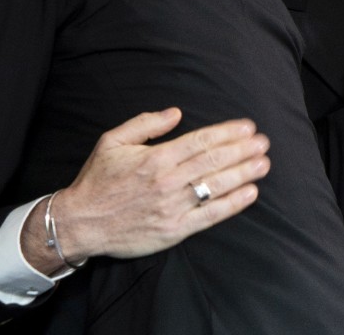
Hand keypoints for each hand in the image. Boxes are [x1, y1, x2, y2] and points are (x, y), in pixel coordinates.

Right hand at [22, 108, 269, 272]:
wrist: (80, 223)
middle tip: (264, 142)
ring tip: (264, 163)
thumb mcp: (113, 141)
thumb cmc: (98, 180)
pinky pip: (210, 215)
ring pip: (216, 187)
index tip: (248, 126)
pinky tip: (250, 193)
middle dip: (243, 149)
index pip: (201, 141)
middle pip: (214, 161)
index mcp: (156, 158)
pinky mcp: (174, 230)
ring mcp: (173, 207)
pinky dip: (233, 204)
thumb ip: (146, 123)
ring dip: (243, 173)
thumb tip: (176, 113)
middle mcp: (168, 181)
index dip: (228, 133)